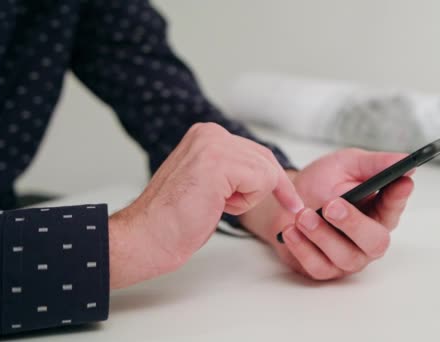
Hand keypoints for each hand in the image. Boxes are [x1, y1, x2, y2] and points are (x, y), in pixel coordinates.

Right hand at [108, 123, 302, 288]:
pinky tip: (217, 205)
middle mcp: (210, 132)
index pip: (257, 151)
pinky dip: (245, 202)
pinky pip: (262, 182)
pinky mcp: (218, 163)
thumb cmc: (176, 220)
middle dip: (275, 187)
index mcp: (206, 134)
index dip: (275, 178)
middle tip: (289, 207)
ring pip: (266, 171)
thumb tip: (265, 174)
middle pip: (266, 159)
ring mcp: (213, 144)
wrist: (147, 237)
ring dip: (249, 198)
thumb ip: (232, 171)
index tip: (292, 199)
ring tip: (216, 204)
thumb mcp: (210, 183)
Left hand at [241, 148, 413, 279]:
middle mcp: (368, 239)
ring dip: (322, 235)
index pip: (395, 207)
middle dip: (354, 224)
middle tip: (332, 205)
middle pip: (375, 243)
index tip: (400, 182)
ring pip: (345, 257)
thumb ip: (374, 164)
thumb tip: (404, 159)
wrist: (288, 201)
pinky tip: (291, 230)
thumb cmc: (323, 183)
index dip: (398, 197)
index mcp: (380, 212)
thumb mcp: (347, 164)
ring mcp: (347, 257)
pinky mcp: (323, 268)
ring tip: (303, 215)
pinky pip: (317, 266)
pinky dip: (303, 249)